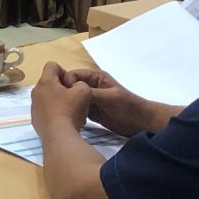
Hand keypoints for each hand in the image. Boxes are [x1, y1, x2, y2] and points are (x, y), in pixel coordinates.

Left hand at [28, 62, 92, 137]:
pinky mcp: (35, 119)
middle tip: (73, 98)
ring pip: (46, 97)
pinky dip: (53, 112)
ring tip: (69, 111)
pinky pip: (45, 110)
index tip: (71, 84)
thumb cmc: (70, 111)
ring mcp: (34, 106)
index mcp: (45, 82)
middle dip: (61, 87)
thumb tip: (76, 87)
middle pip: (49, 82)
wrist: (59, 136)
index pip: (52, 65)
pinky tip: (63, 121)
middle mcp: (36, 92)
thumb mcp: (84, 92)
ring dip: (57, 100)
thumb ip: (81, 84)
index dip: (64, 71)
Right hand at [58, 67, 176, 136]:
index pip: (74, 75)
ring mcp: (91, 100)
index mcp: (96, 77)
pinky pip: (78, 109)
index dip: (67, 82)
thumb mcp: (109, 97)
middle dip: (65, 93)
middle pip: (72, 87)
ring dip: (68, 104)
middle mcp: (91, 87)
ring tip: (61, 112)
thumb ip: (91, 93)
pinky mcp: (91, 112)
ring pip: (74, 99)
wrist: (141, 123)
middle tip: (58, 104)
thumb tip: (72, 92)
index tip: (62, 93)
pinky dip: (73, 113)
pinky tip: (69, 118)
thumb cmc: (128, 106)